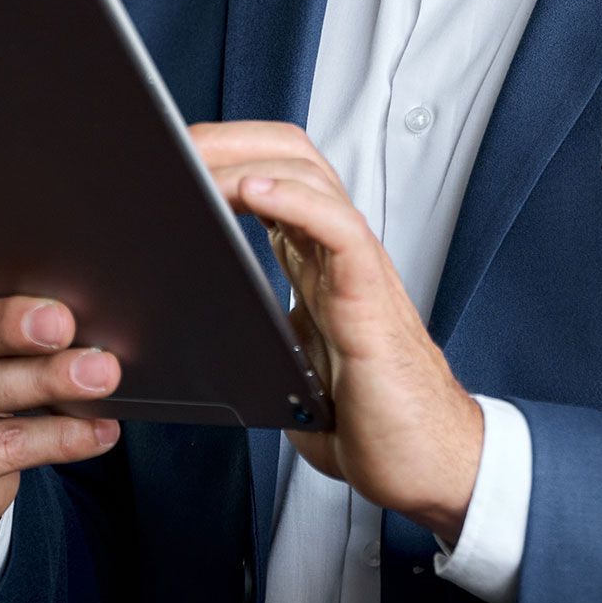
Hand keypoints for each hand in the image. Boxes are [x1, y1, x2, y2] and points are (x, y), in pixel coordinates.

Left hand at [190, 121, 483, 547]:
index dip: (227, 153)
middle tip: (175, 143)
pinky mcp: (369, 298)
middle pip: (292, 156)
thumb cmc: (367, 423)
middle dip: (230, 137)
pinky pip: (338, 228)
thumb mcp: (285, 371)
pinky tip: (252, 191)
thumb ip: (251, 340)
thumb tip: (181, 343)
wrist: (428, 465)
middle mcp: (338, 253)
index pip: (276, 176)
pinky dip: (295, 200)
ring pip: (311, 176)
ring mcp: (358, 269)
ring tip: (199, 161)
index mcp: (316, 263)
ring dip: (248, 158)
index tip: (173, 154)